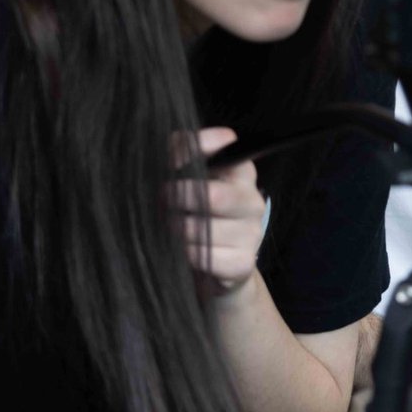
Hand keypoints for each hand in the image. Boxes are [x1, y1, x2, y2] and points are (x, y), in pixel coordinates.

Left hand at [167, 127, 265, 295]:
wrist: (218, 264)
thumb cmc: (198, 213)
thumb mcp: (190, 179)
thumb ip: (177, 156)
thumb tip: (159, 155)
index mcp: (241, 171)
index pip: (226, 146)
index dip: (195, 148)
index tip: (170, 162)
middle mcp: (252, 199)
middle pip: (213, 195)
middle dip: (178, 198)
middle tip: (160, 201)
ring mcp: (251, 232)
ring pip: (202, 229)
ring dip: (175, 228)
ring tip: (166, 226)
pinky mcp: (243, 262)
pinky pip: (202, 256)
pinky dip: (184, 254)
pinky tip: (181, 250)